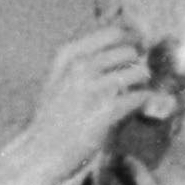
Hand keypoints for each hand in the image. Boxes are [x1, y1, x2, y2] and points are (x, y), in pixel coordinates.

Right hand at [27, 27, 154, 175]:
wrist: (42, 152)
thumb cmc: (53, 117)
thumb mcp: (59, 79)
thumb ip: (85, 61)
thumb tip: (128, 47)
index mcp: (68, 55)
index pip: (114, 33)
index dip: (132, 41)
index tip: (138, 51)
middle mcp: (80, 67)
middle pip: (129, 52)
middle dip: (136, 65)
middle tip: (134, 81)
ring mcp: (93, 89)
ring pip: (139, 72)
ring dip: (142, 84)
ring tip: (134, 96)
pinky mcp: (106, 112)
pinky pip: (140, 96)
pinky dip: (143, 102)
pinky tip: (135, 109)